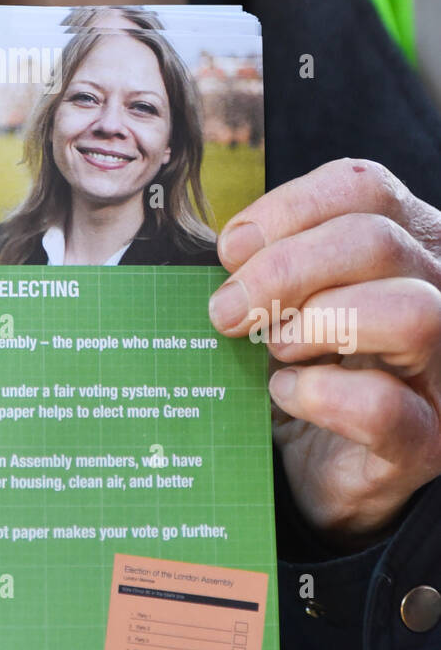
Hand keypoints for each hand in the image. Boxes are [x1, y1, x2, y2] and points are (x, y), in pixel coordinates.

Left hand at [209, 158, 440, 540]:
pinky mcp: (428, 441)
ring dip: (317, 322)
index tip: (232, 249)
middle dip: (284, 268)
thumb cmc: (301, 359)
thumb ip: (268, 260)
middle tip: (228, 309)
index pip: (364, 185)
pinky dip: (320, 394)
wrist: (313, 464)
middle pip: (379, 241)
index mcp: (406, 243)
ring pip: (411, 312)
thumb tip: (233, 248)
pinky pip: (383, 406)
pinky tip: (286, 393)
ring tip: (274, 347)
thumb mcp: (284, 295)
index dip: (289, 207)